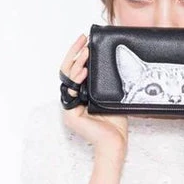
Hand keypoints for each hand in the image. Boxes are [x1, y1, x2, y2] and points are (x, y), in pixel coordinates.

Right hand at [60, 33, 127, 160]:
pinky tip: (85, 70)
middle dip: (75, 53)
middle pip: (68, 71)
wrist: (115, 143)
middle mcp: (73, 99)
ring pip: (67, 78)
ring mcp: (69, 107)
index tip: (87, 40)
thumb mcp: (112, 97)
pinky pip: (70, 92)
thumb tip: (115, 59)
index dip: (79, 54)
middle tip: (83, 39)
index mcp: (81, 95)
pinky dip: (77, 79)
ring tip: (85, 53)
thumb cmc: (116, 125)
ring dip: (76, 63)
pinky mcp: (70, 114)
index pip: (76, 70)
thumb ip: (107, 82)